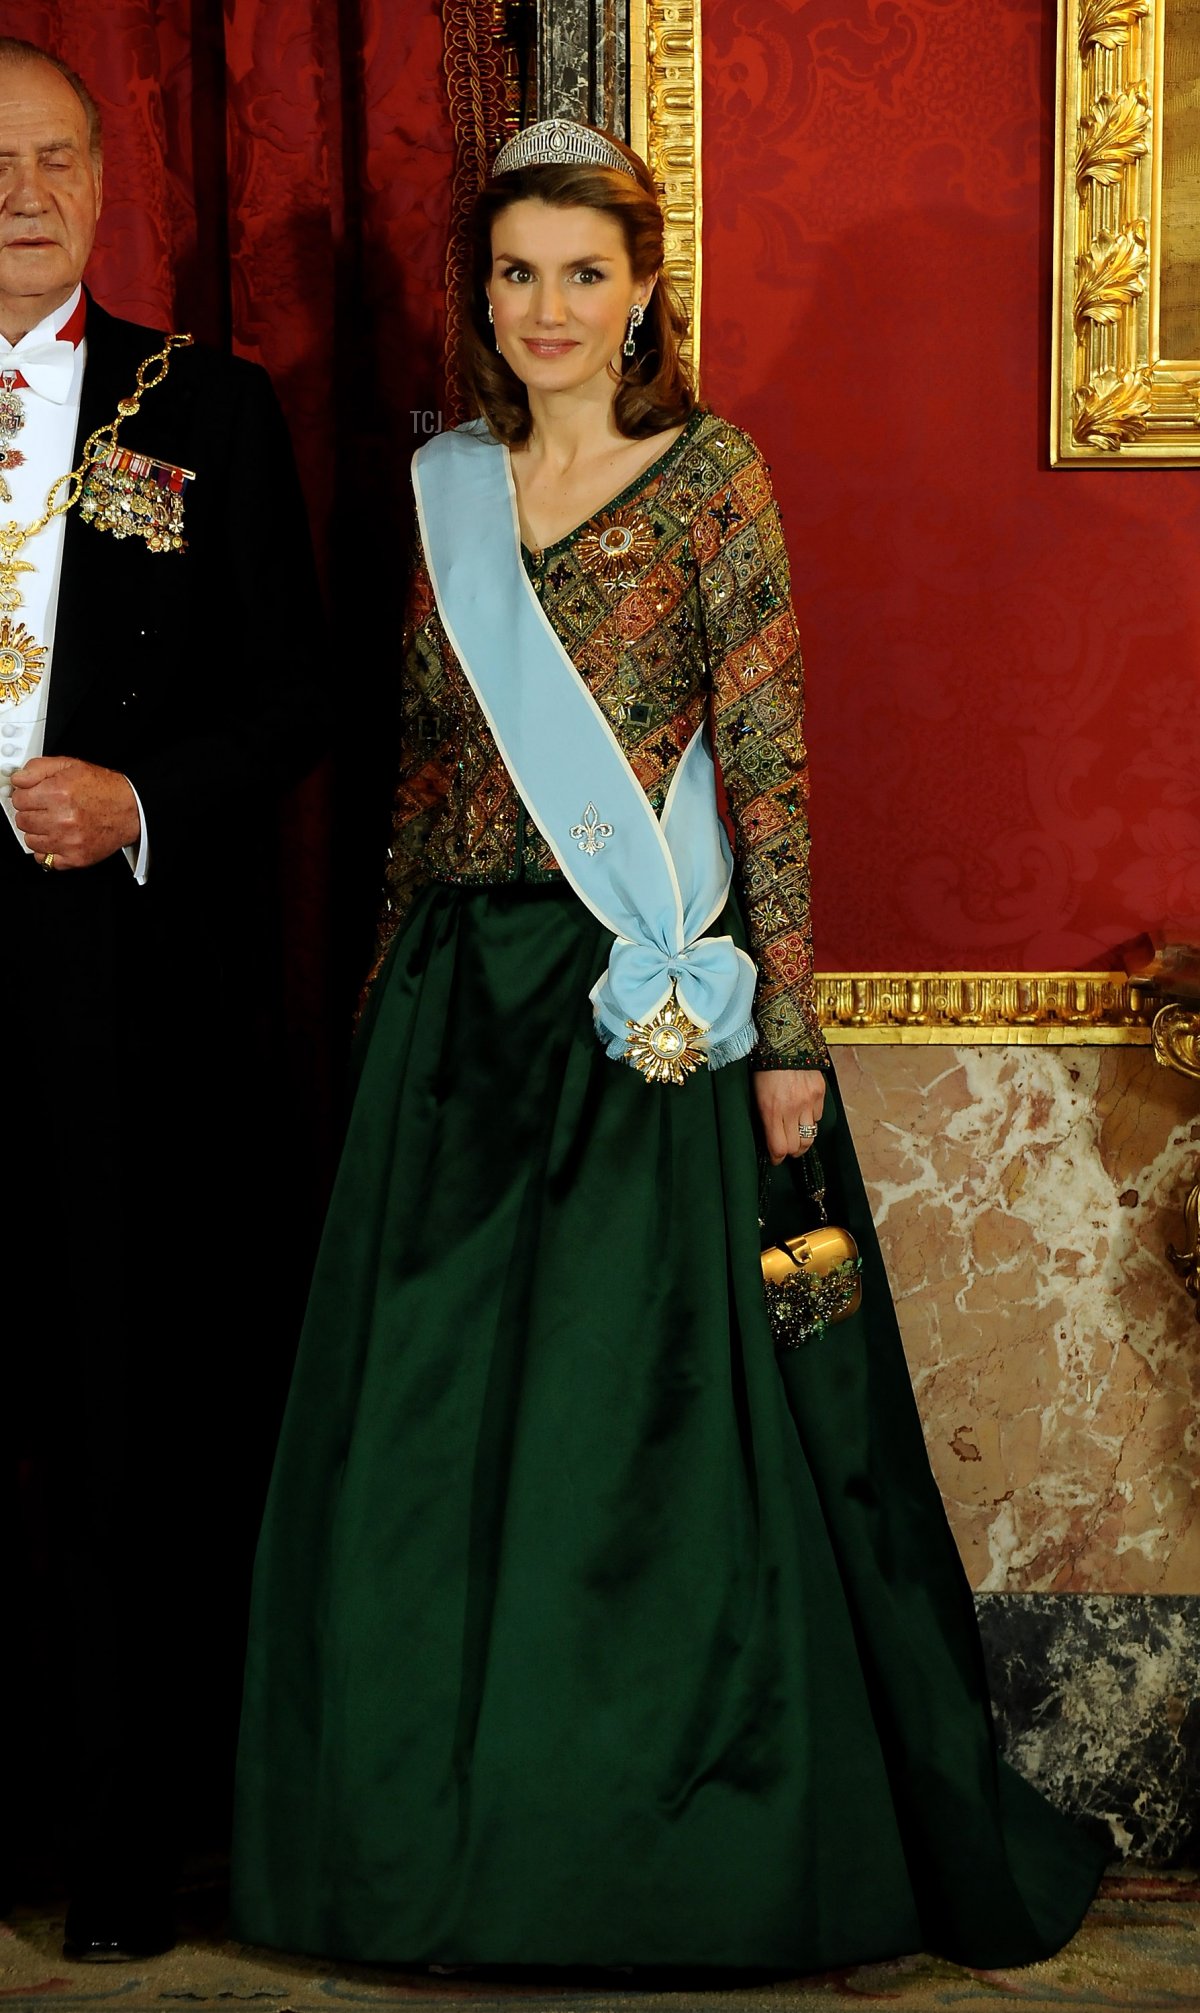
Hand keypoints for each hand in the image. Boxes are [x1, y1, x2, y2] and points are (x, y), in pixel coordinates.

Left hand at [12, 756, 140, 869]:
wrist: (132, 810)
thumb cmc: (103, 789)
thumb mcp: (70, 765)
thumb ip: (38, 768)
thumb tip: (18, 779)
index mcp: (58, 793)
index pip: (18, 799)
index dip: (25, 796)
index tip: (34, 797)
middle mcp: (62, 818)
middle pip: (22, 821)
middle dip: (30, 813)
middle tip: (45, 809)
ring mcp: (68, 841)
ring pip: (31, 841)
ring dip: (38, 833)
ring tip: (53, 824)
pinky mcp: (75, 857)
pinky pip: (45, 860)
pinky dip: (47, 851)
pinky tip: (57, 839)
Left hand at [754, 1067, 825, 1164]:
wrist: (783, 1042)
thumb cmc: (764, 1068)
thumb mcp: (756, 1095)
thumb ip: (764, 1118)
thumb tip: (769, 1138)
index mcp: (771, 1110)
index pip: (779, 1148)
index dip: (777, 1158)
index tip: (775, 1158)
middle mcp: (792, 1109)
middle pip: (798, 1146)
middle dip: (791, 1151)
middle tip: (787, 1148)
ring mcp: (808, 1101)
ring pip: (811, 1135)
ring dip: (803, 1139)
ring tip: (797, 1136)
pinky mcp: (819, 1093)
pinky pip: (818, 1116)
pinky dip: (811, 1119)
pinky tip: (803, 1113)